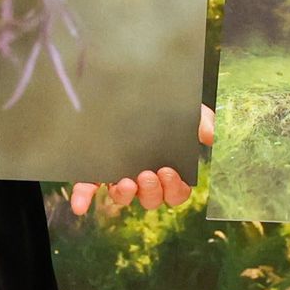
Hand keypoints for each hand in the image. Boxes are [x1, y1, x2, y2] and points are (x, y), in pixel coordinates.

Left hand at [71, 104, 215, 218]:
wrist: (129, 82)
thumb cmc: (162, 102)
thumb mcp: (186, 110)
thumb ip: (201, 122)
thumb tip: (210, 137)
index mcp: (167, 167)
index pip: (176, 192)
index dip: (174, 189)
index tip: (169, 171)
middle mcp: (144, 175)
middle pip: (152, 199)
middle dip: (152, 191)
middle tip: (149, 174)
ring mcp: (119, 173)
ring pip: (123, 197)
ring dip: (125, 195)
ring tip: (125, 181)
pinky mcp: (95, 167)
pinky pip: (88, 188)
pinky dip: (83, 198)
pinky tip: (79, 206)